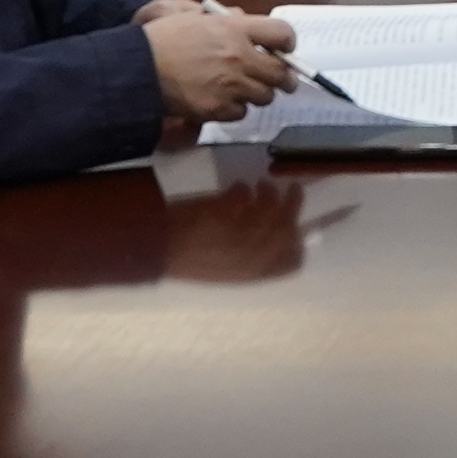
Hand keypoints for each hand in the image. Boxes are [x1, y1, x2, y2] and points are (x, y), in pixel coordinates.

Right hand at [148, 3, 298, 124]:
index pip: (282, 33)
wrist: (137, 68)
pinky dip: (236, 109)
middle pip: (281, 73)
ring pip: (265, 96)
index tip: (284, 48)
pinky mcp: (218, 109)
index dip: (287, 42)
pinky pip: (241, 113)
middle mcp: (240, 57)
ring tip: (244, 89)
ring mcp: (231, 86)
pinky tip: (222, 101)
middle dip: (284, 77)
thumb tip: (243, 18)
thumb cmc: (161, 38)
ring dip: (258, 93)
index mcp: (235, 29)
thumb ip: (222, 17)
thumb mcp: (190, 14)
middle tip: (280, 79)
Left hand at [158, 181, 312, 285]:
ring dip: (268, 190)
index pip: (293, 260)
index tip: (295, 227)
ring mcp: (240, 231)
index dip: (298, 242)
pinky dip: (241, 188)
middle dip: (293, 205)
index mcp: (254, 272)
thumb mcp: (230, 271)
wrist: (159, 250)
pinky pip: (243, 192)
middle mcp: (253, 253)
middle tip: (293, 188)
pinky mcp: (225, 210)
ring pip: (269, 204)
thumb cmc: (193, 264)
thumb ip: (255, 260)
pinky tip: (236, 188)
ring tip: (261, 185)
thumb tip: (278, 238)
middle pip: (288, 226)